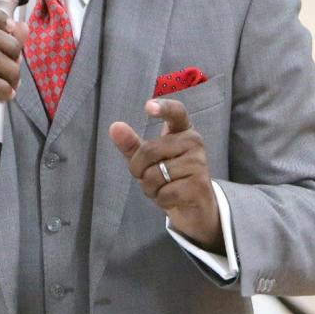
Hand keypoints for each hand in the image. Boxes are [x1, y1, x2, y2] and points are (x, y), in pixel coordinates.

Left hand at [108, 98, 221, 249]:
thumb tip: (115, 127)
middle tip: (148, 178)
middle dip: (139, 170)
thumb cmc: (170, 178)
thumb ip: (132, 144)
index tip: (148, 106)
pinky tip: (171, 198)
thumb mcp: (148, 161)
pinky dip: (160, 200)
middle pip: (150, 150)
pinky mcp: (200, 185)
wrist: (194, 207)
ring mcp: (199, 163)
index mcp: (183, 130)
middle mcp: (194, 142)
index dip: (163, 108)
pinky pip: (165, 193)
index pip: (176, 112)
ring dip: (150, 188)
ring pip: (155, 175)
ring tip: (163, 188)